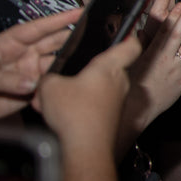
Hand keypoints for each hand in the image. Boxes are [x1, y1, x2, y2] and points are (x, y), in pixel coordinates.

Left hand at [0, 8, 80, 118]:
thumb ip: (3, 80)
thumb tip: (31, 83)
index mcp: (10, 43)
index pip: (38, 28)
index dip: (59, 20)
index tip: (80, 12)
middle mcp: (25, 54)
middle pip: (54, 42)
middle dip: (73, 38)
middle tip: (95, 36)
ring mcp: (31, 72)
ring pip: (57, 64)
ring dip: (69, 64)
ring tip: (86, 65)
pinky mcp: (34, 90)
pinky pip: (53, 86)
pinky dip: (61, 87)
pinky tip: (69, 87)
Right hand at [35, 35, 140, 156]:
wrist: (85, 148)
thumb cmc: (75, 114)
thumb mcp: (49, 87)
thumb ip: (49, 76)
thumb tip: (49, 79)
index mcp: (110, 67)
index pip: (131, 45)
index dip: (130, 36)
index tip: (128, 32)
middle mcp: (120, 82)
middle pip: (106, 68)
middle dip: (84, 72)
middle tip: (64, 77)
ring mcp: (118, 101)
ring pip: (97, 88)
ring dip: (77, 92)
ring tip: (54, 101)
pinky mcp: (111, 117)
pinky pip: (95, 105)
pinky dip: (79, 107)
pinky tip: (60, 116)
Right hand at [123, 0, 180, 140]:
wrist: (137, 110)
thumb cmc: (131, 86)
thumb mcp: (131, 64)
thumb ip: (137, 47)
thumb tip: (140, 31)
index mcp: (150, 55)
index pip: (162, 32)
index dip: (172, 17)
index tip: (178, 5)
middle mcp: (164, 61)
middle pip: (178, 35)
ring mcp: (176, 71)